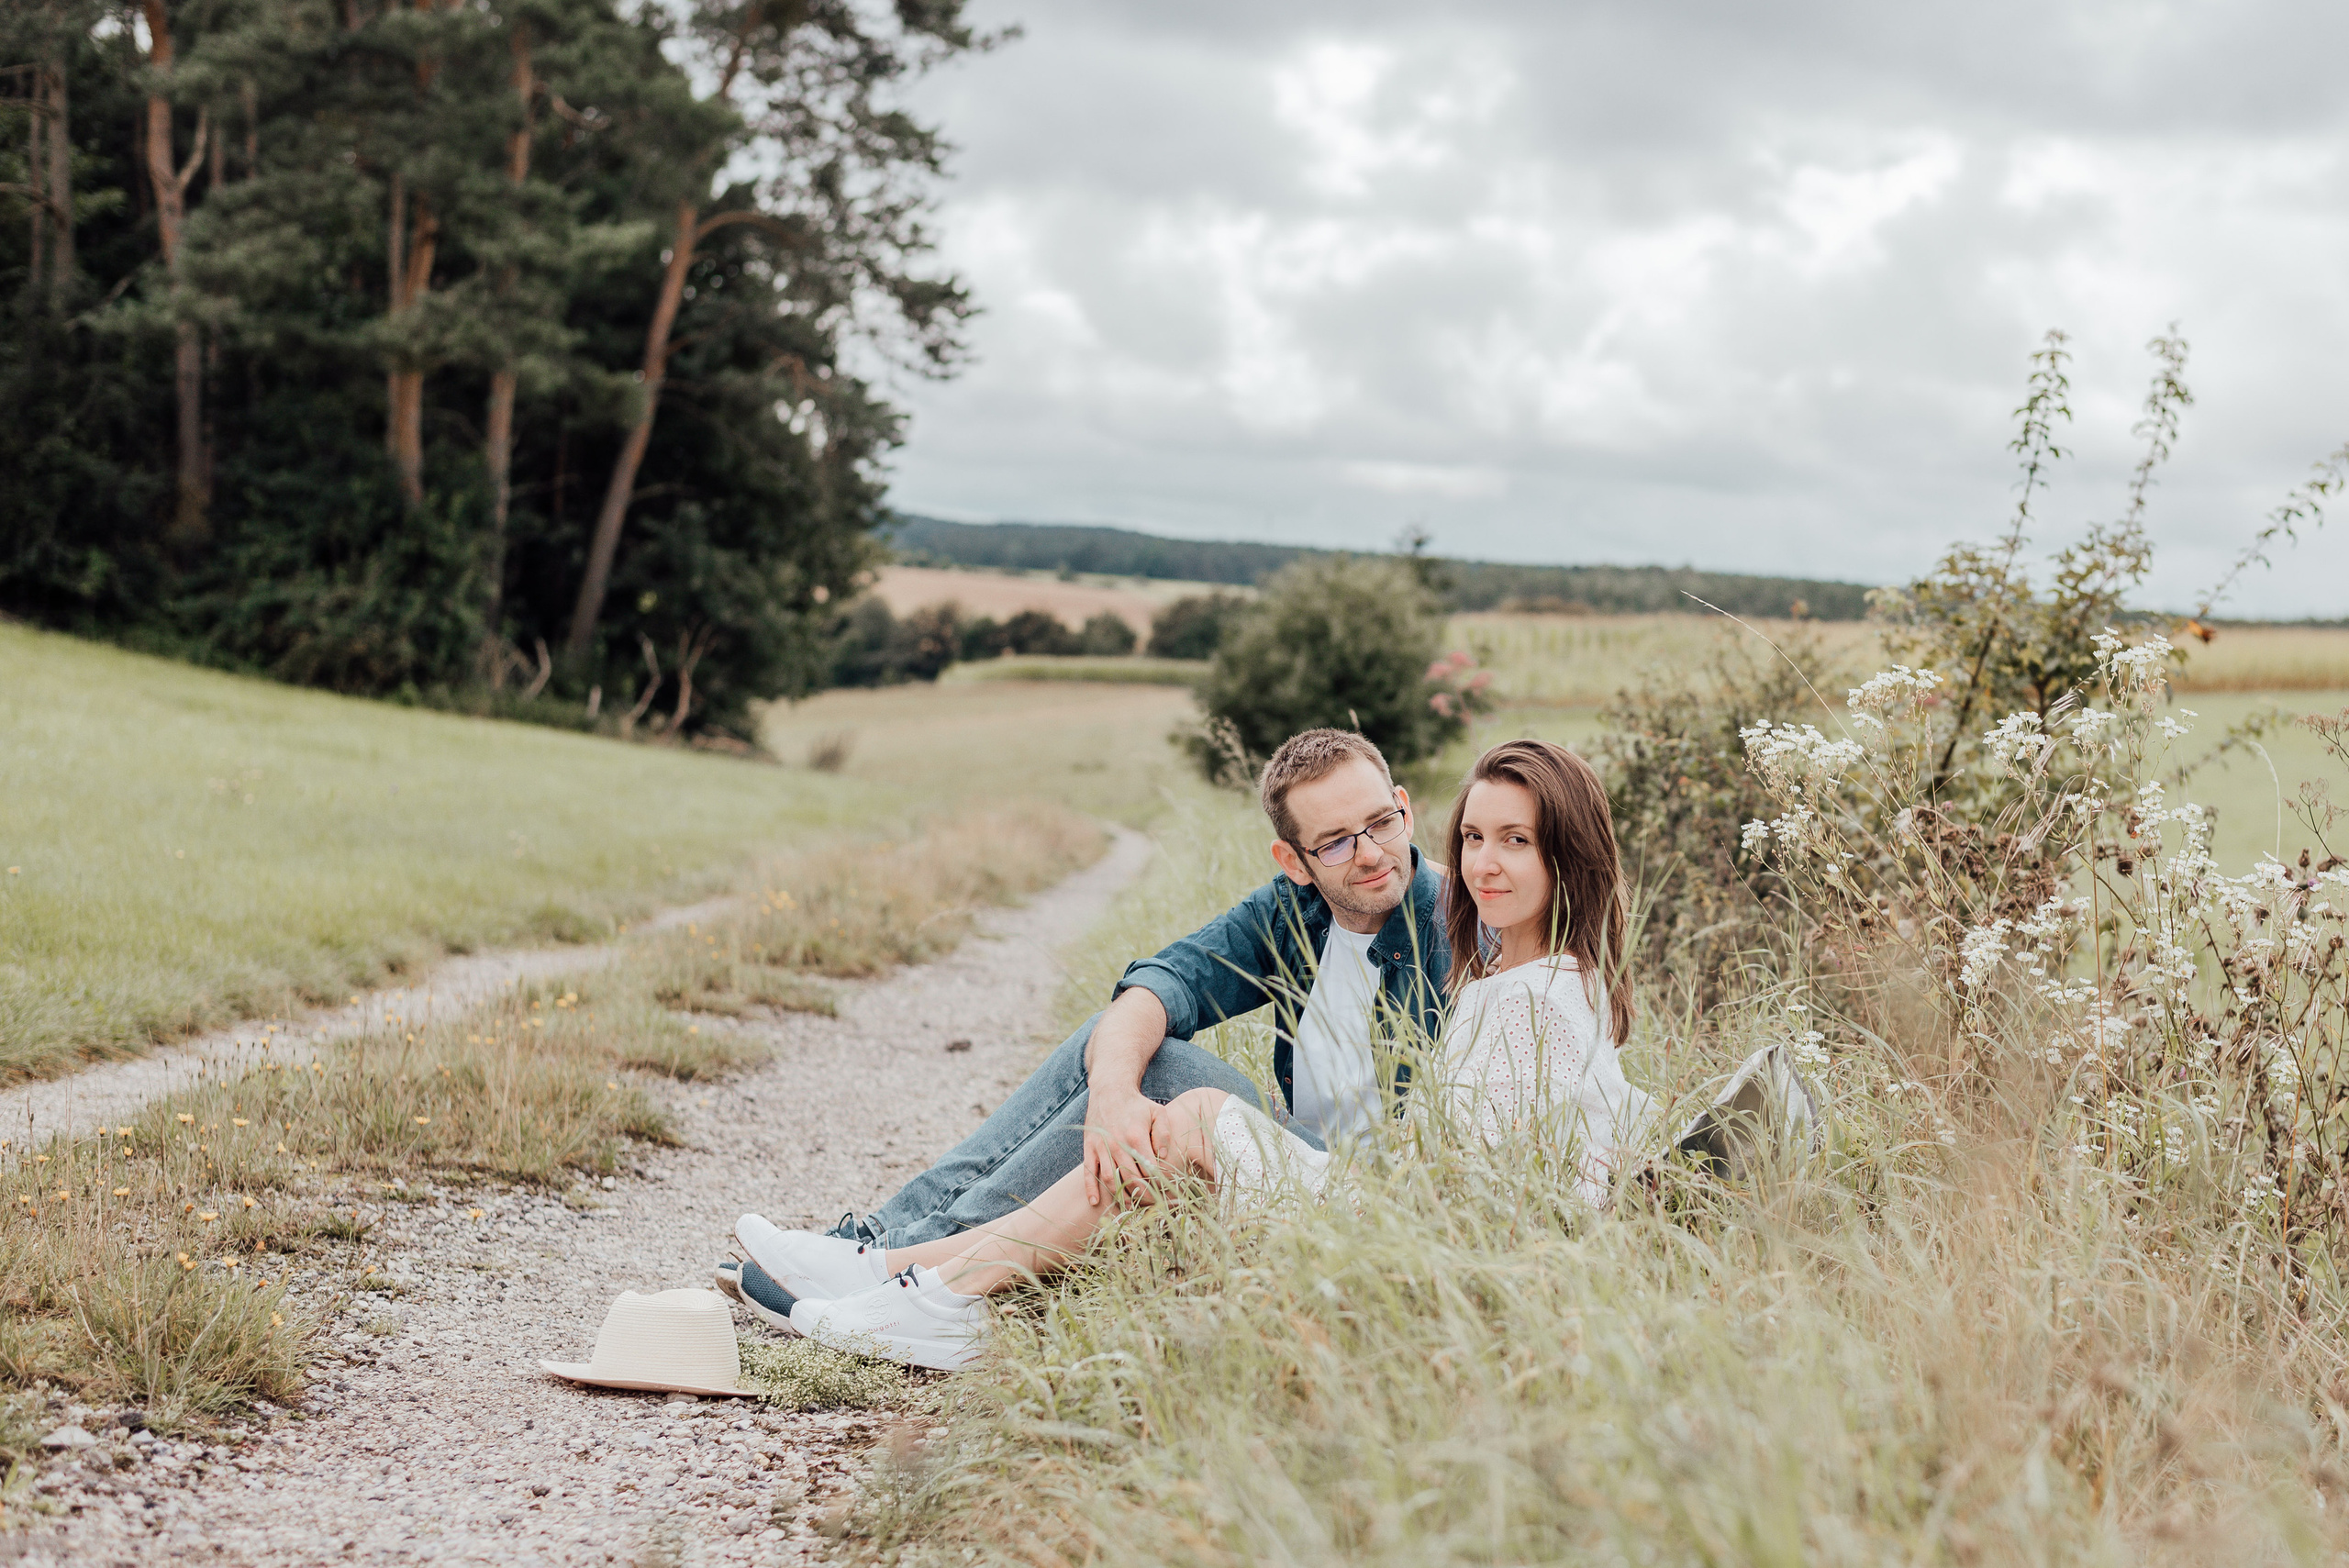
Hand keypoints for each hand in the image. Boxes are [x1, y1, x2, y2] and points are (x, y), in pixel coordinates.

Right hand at [1082, 1088, 1163, 1207]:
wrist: (1110, 1090)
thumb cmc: (1137, 1104)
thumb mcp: (1158, 1112)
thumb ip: (1164, 1134)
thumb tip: (1164, 1157)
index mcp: (1136, 1137)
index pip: (1149, 1169)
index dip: (1158, 1183)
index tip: (1165, 1191)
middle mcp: (1117, 1144)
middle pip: (1131, 1179)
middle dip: (1143, 1195)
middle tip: (1151, 1204)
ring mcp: (1101, 1147)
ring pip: (1110, 1179)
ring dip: (1120, 1196)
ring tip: (1130, 1207)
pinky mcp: (1089, 1147)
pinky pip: (1089, 1172)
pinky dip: (1090, 1188)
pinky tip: (1095, 1202)